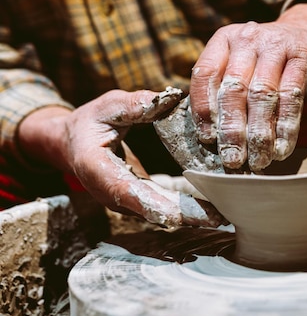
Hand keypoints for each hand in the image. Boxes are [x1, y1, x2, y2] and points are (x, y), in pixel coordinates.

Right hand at [17, 88, 226, 227]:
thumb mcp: (108, 106)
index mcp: (99, 170)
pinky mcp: (139, 201)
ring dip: (192, 217)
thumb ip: (133, 104)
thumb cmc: (90, 122)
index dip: (157, 205)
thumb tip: (167, 98)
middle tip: (221, 217)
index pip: (129, 193)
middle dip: (187, 217)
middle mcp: (112, 194)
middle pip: (152, 212)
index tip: (184, 215)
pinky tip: (214, 207)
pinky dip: (188, 210)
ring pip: (161, 215)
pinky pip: (164, 208)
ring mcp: (126, 202)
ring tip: (225, 214)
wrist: (73, 143)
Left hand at [190, 3, 306, 171]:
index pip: (205, 74)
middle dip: (232, 129)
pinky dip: (287, 126)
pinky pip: (292, 96)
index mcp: (223, 39)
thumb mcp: (239, 60)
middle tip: (233, 159)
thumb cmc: (264, 58)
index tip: (208, 139)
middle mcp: (247, 39)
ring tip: (258, 160)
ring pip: (263, 95)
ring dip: (260, 133)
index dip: (203, 109)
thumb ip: (222, 88)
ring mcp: (276, 46)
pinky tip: (282, 148)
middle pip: (235, 89)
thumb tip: (211, 138)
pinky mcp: (302, 57)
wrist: (306, 31)